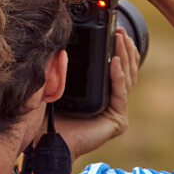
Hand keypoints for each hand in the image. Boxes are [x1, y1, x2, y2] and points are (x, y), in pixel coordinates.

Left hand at [55, 28, 140, 159]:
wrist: (46, 142)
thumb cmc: (49, 116)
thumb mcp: (60, 85)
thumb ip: (69, 68)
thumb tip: (70, 42)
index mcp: (102, 94)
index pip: (117, 68)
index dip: (120, 49)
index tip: (116, 30)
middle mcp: (112, 103)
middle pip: (126, 71)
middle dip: (124, 49)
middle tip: (120, 31)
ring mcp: (117, 112)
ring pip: (127, 79)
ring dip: (124, 57)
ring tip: (120, 39)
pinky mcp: (118, 121)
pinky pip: (120, 94)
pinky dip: (118, 76)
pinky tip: (114, 61)